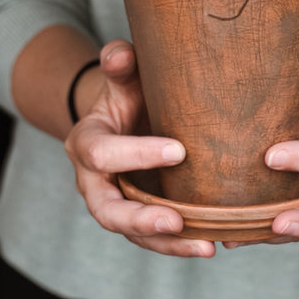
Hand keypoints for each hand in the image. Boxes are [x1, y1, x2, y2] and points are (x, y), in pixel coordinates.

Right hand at [64, 39, 214, 257]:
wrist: (129, 116)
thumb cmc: (130, 93)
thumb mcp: (124, 77)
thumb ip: (120, 63)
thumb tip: (122, 53)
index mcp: (86, 142)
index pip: (103, 154)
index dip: (136, 154)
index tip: (179, 151)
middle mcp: (93, 182)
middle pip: (106, 210)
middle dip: (139, 218)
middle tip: (175, 219)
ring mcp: (114, 204)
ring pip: (132, 233)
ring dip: (167, 243)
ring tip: (205, 246)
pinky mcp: (137, 218)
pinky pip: (154, 239)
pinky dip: (179, 245)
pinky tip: (212, 245)